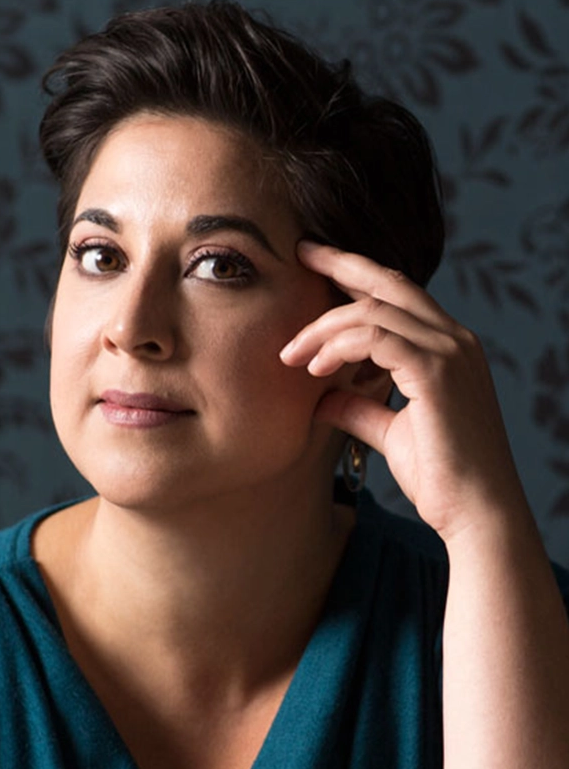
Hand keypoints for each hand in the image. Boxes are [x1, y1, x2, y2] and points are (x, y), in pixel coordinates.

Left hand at [280, 241, 529, 541]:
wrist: (476, 515)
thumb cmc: (439, 476)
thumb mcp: (388, 431)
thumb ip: (357, 407)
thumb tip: (318, 398)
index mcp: (447, 348)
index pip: (396, 296)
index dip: (355, 274)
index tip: (315, 263)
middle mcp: (454, 339)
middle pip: (389, 282)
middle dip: (341, 263)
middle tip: (299, 254)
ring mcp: (451, 351)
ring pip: (374, 311)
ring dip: (324, 328)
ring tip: (292, 355)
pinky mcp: (438, 371)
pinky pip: (377, 338)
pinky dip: (339, 346)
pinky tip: (316, 368)